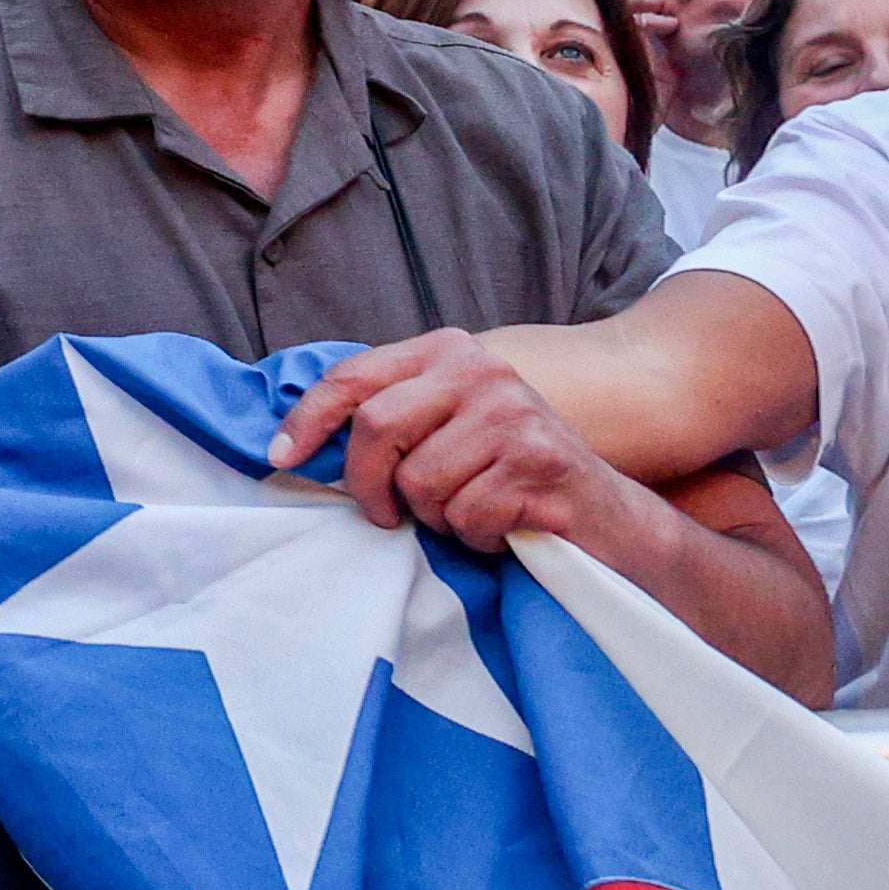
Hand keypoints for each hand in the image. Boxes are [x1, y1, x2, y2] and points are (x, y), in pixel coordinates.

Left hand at [270, 330, 665, 555]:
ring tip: (472, 512)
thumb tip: (303, 438)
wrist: (608, 516)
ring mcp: (513, 413)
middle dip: (369, 487)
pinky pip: (464, 516)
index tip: (280, 458)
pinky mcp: (538, 461)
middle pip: (377, 429)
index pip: (355, 377)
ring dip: (437, 518)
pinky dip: (477, 536)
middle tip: (386, 516)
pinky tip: (506, 526)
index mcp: (451, 352)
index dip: (308, 420)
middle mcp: (482, 370)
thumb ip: (397, 415)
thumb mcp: (453, 426)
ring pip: (420, 483)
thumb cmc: (513, 476)